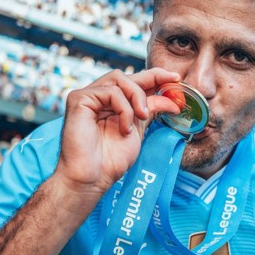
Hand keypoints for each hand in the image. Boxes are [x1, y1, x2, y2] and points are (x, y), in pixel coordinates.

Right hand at [54, 68, 180, 197]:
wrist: (92, 179)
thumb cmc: (110, 161)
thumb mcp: (138, 130)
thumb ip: (149, 110)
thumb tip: (170, 97)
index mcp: (110, 103)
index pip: (133, 81)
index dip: (155, 75)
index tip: (176, 78)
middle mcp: (97, 97)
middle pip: (126, 76)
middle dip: (151, 81)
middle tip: (168, 98)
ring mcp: (87, 97)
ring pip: (119, 79)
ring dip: (137, 97)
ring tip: (142, 117)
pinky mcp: (78, 99)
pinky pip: (110, 92)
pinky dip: (124, 109)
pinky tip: (124, 128)